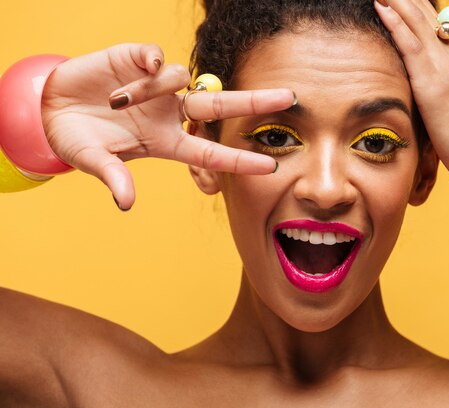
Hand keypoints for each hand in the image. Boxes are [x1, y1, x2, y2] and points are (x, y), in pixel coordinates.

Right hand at [41, 43, 293, 208]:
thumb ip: (112, 176)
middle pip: (219, 107)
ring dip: (149, 90)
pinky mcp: (137, 60)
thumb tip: (126, 202)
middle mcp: (170, 113)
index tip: (269, 167)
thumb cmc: (78, 139)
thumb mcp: (93, 160)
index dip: (238, 160)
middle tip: (289, 98)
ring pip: (178, 79)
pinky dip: (152, 60)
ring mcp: (157, 87)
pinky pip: (158, 57)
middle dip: (254, 102)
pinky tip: (139, 65)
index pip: (209, 153)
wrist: (52, 107)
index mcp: (165, 142)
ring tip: (115, 100)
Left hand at [375, 0, 448, 190]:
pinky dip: (395, 23)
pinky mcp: (433, 82)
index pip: (426, 14)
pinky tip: (382, 7)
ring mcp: (442, 64)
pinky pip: (412, 45)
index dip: (406, 0)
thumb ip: (428, 79)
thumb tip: (408, 75)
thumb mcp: (444, 96)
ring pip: (415, 18)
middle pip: (420, 8)